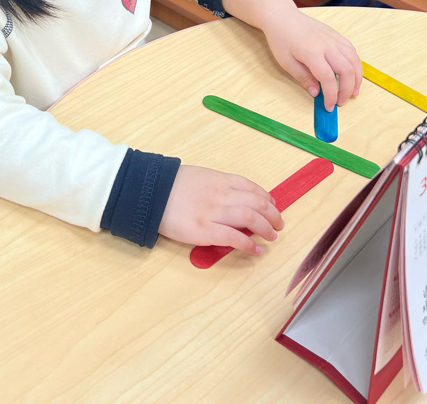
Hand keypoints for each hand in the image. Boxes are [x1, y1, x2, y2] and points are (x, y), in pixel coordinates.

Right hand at [158, 165, 283, 253]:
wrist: (148, 193)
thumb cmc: (168, 186)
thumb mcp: (197, 177)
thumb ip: (215, 185)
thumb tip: (231, 196)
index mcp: (218, 180)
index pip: (250, 187)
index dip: (266, 197)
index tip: (272, 204)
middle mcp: (220, 194)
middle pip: (256, 202)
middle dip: (272, 214)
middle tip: (279, 224)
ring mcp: (213, 212)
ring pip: (250, 218)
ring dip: (266, 228)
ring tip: (272, 236)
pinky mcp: (204, 230)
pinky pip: (234, 237)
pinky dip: (248, 244)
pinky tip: (256, 249)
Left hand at [262, 7, 362, 110]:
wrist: (282, 17)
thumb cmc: (281, 39)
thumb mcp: (286, 62)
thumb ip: (303, 78)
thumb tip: (316, 94)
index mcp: (312, 53)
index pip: (328, 78)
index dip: (331, 95)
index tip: (330, 107)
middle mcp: (327, 45)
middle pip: (347, 70)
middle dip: (347, 90)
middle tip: (341, 101)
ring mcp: (334, 38)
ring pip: (354, 60)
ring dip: (356, 78)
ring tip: (352, 91)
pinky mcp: (337, 35)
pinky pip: (352, 51)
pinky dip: (355, 65)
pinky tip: (351, 74)